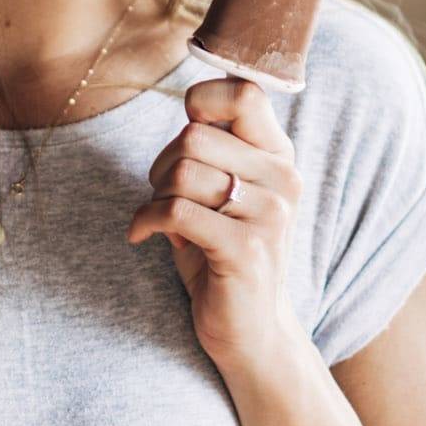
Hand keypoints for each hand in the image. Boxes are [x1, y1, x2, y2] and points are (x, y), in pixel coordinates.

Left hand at [126, 76, 303, 372]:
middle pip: (195, 135)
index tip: (185, 132)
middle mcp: (283, 180)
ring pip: (182, 172)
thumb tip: (188, 110)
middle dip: (161, 164)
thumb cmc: (222, 255)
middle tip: (161, 195)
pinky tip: (142, 236)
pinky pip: (177, 212)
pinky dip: (146, 221)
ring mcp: (270, 215)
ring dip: (154, 196)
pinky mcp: (247, 250)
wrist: (250, 331)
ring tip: (157, 219)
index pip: (245, 93)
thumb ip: (212, 150)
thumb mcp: (222, 193)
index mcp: (278, 157)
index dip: (202, 100)